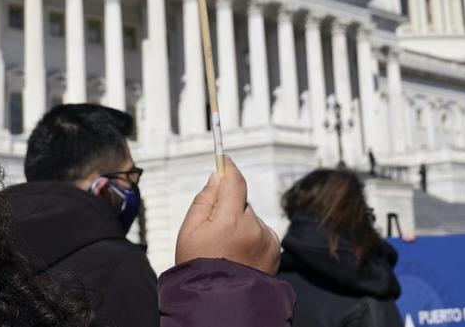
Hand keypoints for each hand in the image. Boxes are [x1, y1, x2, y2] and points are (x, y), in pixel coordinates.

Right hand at [174, 157, 280, 273]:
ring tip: (227, 248)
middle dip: (228, 207)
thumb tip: (217, 177)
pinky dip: (252, 236)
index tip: (224, 159)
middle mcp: (254, 227)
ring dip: (241, 223)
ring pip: (251, 217)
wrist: (220, 303)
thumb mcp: (189, 231)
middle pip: (241, 202)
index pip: (234, 182)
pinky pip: (261, 231)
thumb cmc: (198, 267)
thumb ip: (204, 200)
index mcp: (230, 221)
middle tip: (213, 230)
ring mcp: (267, 240)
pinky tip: (240, 254)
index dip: (228, 168)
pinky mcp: (275, 250)